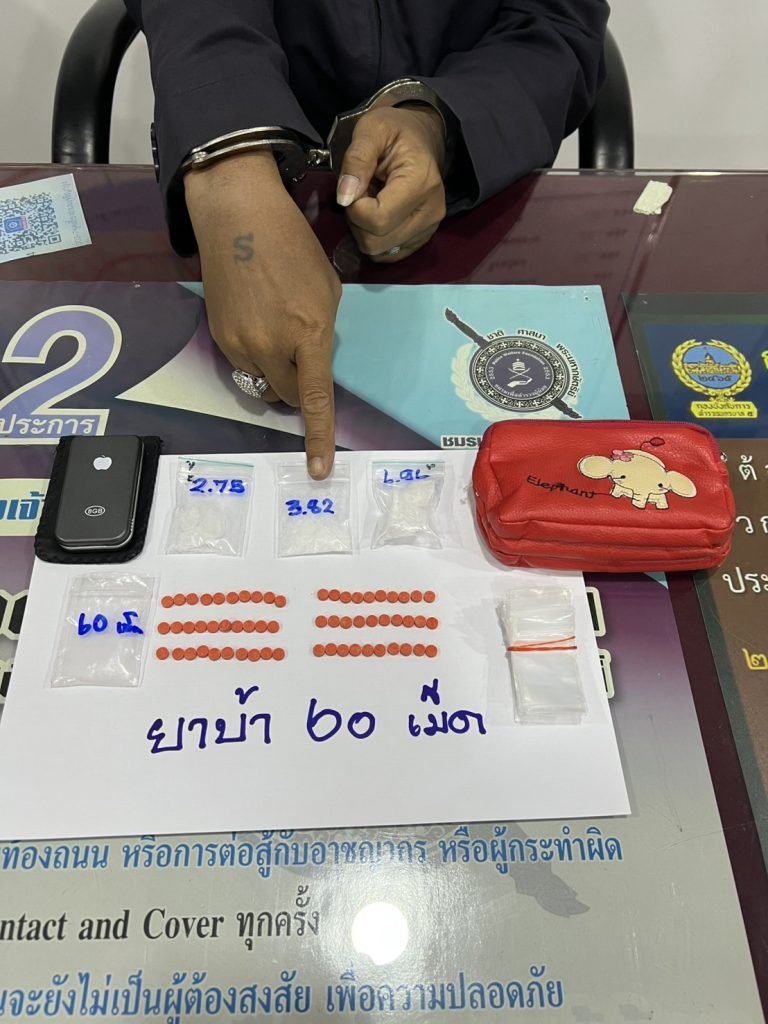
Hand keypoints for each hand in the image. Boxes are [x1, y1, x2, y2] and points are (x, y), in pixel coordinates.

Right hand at [185, 152, 340, 478]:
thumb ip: (322, 332)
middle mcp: (272, 347)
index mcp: (308, 333)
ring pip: (263, 385)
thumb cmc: (292, 246)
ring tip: (277, 337)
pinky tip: (256, 322)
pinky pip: (243, 366)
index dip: (318, 438)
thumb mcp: (327, 289)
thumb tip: (312, 360)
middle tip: (302, 359)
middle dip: (298, 390)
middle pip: (287, 398)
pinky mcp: (219, 338)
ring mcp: (241, 345)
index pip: (315, 400)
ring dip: (276, 376)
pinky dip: (256, 357)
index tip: (319, 470)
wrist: (237, 216)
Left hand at [336, 105, 446, 262]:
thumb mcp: (371, 130)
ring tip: (369, 202)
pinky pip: (386, 254)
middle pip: (376, 241)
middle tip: (359, 193)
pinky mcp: (420, 240)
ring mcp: (428, 230)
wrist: (420, 138)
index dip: (354, 207)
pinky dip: (374, 238)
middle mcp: (431, 212)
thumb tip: (345, 197)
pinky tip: (377, 215)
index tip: (354, 186)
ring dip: (364, 230)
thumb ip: (356, 160)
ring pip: (378, 251)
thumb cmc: (396, 130)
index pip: (378, 219)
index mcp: (422, 183)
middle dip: (357, 221)